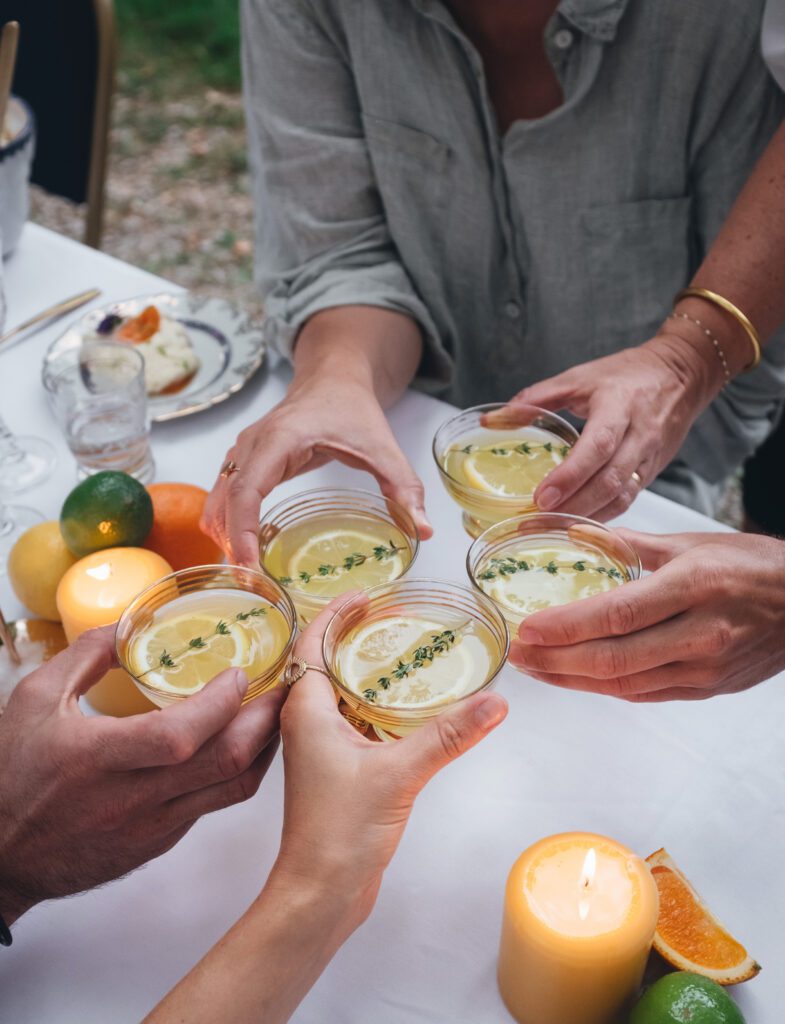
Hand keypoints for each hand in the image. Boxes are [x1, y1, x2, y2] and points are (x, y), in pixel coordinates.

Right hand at [0, 627, 283, 923]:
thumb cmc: (11, 778)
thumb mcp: (33, 702)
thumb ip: (83, 655)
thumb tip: (127, 622)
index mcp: (98, 759)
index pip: (179, 735)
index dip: (220, 704)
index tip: (238, 674)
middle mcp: (134, 798)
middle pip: (226, 764)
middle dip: (268, 720)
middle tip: (285, 686)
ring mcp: (153, 826)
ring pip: (233, 789)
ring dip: (265, 747)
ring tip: (277, 711)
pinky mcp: (160, 843)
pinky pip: (214, 805)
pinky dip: (237, 771)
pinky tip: (241, 744)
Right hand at [202, 378, 431, 566]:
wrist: (333, 377)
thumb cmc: (352, 408)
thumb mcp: (383, 448)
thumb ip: (404, 488)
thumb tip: (424, 529)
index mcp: (280, 439)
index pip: (246, 490)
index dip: (243, 530)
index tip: (249, 565)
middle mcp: (252, 444)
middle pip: (224, 500)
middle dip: (231, 543)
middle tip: (248, 585)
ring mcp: (242, 451)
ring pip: (217, 500)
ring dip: (225, 536)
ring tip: (247, 575)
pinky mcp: (243, 460)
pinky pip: (223, 496)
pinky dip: (228, 524)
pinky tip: (247, 550)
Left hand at [270, 600, 507, 921]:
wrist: (321, 892)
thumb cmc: (339, 832)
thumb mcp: (400, 773)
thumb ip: (448, 735)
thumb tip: (493, 702)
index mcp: (306, 710)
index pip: (312, 642)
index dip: (335, 613)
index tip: (365, 595)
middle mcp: (306, 723)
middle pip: (324, 662)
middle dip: (353, 636)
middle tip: (390, 616)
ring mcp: (320, 748)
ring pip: (339, 694)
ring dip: (363, 671)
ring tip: (401, 651)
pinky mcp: (336, 770)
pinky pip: (352, 721)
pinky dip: (374, 704)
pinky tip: (404, 707)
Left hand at [491, 333, 723, 520]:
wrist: (682, 374)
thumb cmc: (628, 373)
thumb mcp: (580, 377)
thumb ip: (537, 397)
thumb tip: (494, 418)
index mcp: (620, 405)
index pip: (598, 445)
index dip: (571, 475)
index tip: (542, 496)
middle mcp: (640, 434)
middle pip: (610, 480)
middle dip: (574, 505)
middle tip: (538, 519)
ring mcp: (650, 456)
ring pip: (621, 496)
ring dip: (588, 517)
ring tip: (552, 528)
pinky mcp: (654, 470)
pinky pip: (629, 499)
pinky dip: (604, 515)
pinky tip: (579, 524)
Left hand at [509, 529, 784, 700]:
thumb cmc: (752, 566)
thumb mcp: (692, 543)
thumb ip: (631, 544)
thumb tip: (578, 535)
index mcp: (693, 586)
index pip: (617, 614)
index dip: (567, 627)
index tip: (527, 628)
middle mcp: (700, 633)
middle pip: (614, 658)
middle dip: (557, 660)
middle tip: (518, 653)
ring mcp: (705, 668)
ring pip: (625, 684)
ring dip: (573, 680)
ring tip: (535, 668)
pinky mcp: (707, 689)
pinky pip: (646, 694)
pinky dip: (605, 688)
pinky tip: (576, 679)